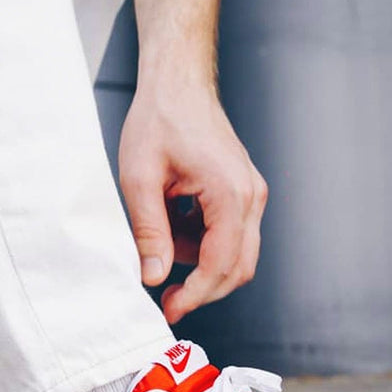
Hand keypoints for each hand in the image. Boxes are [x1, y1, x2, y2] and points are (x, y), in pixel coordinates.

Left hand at [118, 78, 267, 324]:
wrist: (177, 82)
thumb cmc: (159, 119)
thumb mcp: (140, 179)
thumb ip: (150, 233)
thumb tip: (155, 278)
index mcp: (230, 193)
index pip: (221, 264)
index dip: (196, 294)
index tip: (170, 309)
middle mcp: (251, 196)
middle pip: (239, 268)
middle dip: (202, 288)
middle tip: (166, 298)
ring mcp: (251, 193)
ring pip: (235, 253)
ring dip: (198, 260)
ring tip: (160, 231)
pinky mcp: (243, 192)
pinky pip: (229, 234)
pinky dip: (201, 241)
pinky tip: (172, 220)